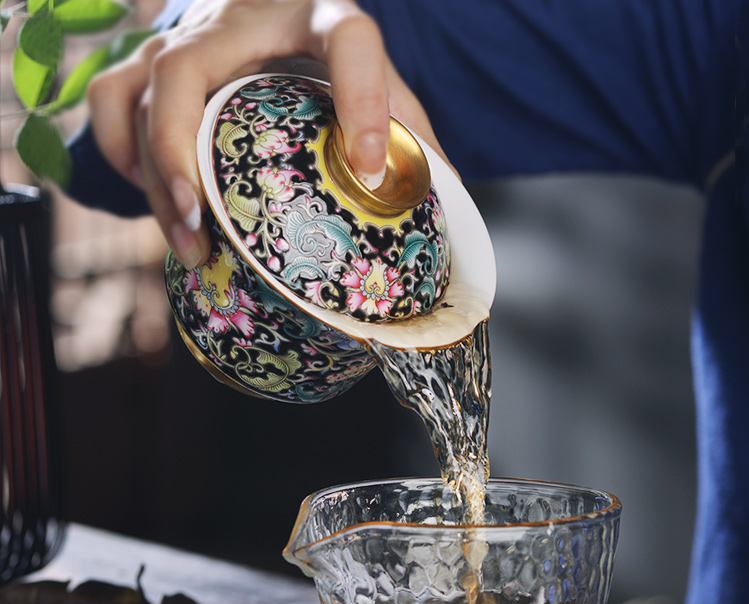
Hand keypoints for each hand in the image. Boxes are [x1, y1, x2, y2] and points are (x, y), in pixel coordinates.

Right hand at [87, 0, 449, 268]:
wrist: (271, 10)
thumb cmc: (332, 62)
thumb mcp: (383, 91)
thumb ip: (410, 140)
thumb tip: (443, 214)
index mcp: (322, 16)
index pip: (349, 42)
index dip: (362, 101)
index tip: (368, 170)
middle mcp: (242, 17)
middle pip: (186, 71)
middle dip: (181, 157)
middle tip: (203, 228)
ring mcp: (186, 34)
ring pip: (139, 95)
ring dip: (151, 176)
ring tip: (188, 242)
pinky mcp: (151, 55)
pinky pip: (112, 100)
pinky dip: (119, 152)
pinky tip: (151, 195)